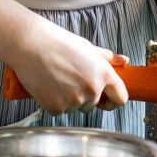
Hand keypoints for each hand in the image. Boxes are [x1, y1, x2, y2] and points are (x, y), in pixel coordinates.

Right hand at [7, 17, 129, 114]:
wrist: (32, 46)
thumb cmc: (60, 44)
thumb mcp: (89, 48)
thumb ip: (108, 58)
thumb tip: (124, 61)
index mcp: (104, 74)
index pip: (121, 98)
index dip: (114, 101)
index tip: (106, 99)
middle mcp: (92, 89)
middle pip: (95, 104)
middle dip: (86, 96)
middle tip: (71, 79)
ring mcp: (74, 100)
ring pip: (76, 108)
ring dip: (69, 99)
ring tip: (58, 79)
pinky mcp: (56, 108)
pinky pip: (60, 111)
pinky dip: (54, 103)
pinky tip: (48, 86)